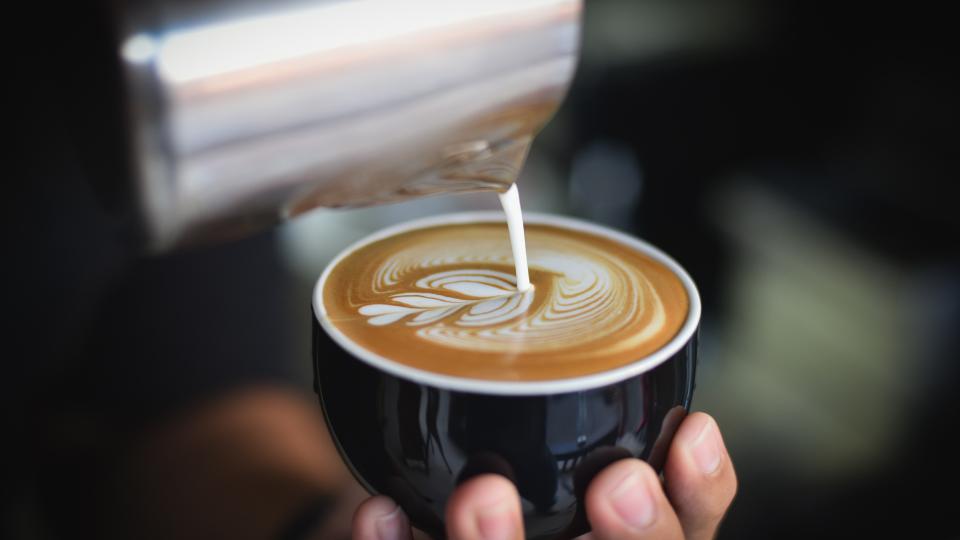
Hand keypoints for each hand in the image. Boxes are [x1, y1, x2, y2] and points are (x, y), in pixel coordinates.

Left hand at [353, 412, 735, 539]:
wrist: (431, 525)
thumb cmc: (518, 484)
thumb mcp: (570, 452)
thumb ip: (597, 426)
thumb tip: (640, 371)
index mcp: (618, 538)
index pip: (685, 532)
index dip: (700, 493)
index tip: (691, 431)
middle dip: (638, 538)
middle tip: (619, 482)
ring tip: (481, 493)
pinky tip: (383, 513)